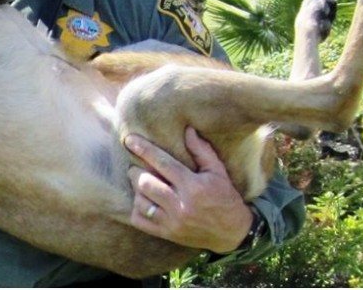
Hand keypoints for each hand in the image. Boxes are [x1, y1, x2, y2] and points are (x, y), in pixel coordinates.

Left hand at [124, 127, 252, 253]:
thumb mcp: (218, 172)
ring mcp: (172, 222)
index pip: (163, 163)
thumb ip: (202, 151)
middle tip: (136, 166)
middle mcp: (181, 204)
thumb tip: (188, 130)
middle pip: (146, 183)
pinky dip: (136, 209)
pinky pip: (140, 221)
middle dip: (136, 171)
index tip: (129, 140)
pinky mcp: (167, 234)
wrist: (233, 234)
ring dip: (137, 189)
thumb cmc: (225, 198)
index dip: (144, 149)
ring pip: (140, 201)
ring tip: (140, 183)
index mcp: (194, 186)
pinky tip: (142, 201)